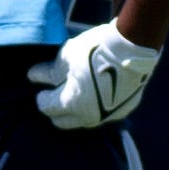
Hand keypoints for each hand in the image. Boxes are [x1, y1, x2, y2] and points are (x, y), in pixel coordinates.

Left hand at [32, 22, 156, 130]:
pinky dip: (96, 105)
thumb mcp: (67, 57)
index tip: (41, 89)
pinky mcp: (125, 108)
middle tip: (54, 94)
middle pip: (64, 121)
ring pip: (85, 120)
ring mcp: (110, 115)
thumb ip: (49, 71)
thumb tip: (34, 77)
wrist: (134, 47)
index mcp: (72, 104)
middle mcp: (90, 116)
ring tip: (75, 93)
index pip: (48, 108)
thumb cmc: (95, 50)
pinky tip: (96, 92)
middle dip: (56, 110)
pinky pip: (104, 113)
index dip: (42, 97)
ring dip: (77, 110)